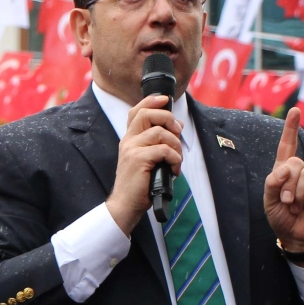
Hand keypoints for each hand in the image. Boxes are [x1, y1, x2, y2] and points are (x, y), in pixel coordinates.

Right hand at [106, 94, 182, 233]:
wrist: (125, 205)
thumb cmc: (139, 185)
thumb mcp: (146, 160)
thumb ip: (155, 144)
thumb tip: (176, 128)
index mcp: (129, 139)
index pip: (136, 111)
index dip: (151, 101)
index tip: (165, 100)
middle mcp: (128, 141)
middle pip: (147, 115)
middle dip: (168, 119)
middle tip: (178, 132)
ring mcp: (132, 149)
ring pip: (159, 133)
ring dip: (175, 145)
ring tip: (176, 160)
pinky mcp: (138, 159)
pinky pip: (163, 150)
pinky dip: (174, 159)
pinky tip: (173, 169)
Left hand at [264, 107, 303, 262]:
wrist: (296, 235)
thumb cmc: (280, 217)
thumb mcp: (268, 201)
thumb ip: (272, 182)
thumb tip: (285, 169)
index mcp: (283, 170)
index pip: (287, 146)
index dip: (291, 129)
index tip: (295, 111)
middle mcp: (300, 172)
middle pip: (295, 162)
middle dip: (287, 184)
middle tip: (286, 201)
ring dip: (298, 194)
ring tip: (295, 207)